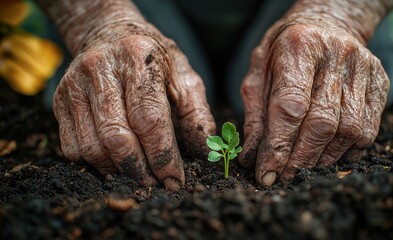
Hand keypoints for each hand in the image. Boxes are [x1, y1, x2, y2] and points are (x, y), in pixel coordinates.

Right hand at [53, 32, 214, 189]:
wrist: (110, 35)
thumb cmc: (153, 59)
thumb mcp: (182, 75)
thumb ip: (197, 113)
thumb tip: (205, 153)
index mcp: (138, 58)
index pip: (149, 118)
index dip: (163, 156)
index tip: (175, 180)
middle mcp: (100, 69)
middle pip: (116, 136)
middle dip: (139, 170)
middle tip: (156, 185)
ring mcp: (74, 86)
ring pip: (92, 147)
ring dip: (117, 171)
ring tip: (138, 176)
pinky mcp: (59, 101)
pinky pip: (72, 147)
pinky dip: (95, 165)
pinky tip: (115, 165)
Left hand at [239, 21, 388, 185]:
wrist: (327, 24)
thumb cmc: (284, 50)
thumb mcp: (259, 72)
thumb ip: (255, 114)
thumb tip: (253, 158)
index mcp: (299, 48)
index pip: (290, 107)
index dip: (278, 147)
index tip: (267, 174)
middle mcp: (336, 56)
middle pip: (322, 123)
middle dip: (300, 160)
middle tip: (284, 178)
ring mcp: (363, 69)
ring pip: (349, 131)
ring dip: (323, 159)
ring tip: (303, 168)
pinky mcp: (380, 83)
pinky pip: (368, 130)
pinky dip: (346, 151)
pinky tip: (327, 154)